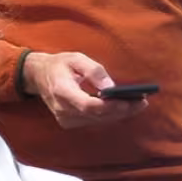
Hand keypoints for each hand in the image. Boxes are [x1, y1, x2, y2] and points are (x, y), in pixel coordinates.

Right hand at [21, 51, 147, 128]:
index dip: (110, 106)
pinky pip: (93, 121)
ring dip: (118, 114)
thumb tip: (111, 87)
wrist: (39, 77)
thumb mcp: (77, 59)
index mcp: (61, 91)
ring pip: (97, 120)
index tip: (129, 101)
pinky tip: (123, 108)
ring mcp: (64, 118)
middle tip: (142, 102)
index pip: (87, 105)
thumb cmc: (60, 65)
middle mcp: (62, 109)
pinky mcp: (69, 122)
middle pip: (96, 115)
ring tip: (138, 104)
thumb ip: (94, 71)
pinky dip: (109, 115)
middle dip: (121, 110)